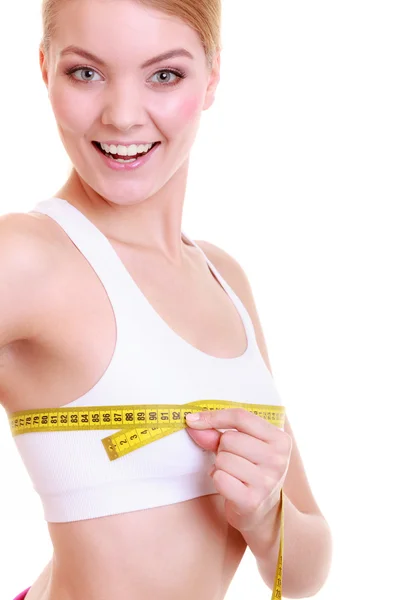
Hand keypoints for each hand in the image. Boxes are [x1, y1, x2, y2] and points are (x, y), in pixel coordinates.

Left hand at [185, 407, 291, 532]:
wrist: (262, 511)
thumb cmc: (250, 471)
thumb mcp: (242, 447)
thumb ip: (217, 433)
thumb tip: (193, 423)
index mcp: (280, 439)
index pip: (241, 417)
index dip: (214, 416)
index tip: (192, 419)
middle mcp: (278, 459)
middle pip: (230, 439)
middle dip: (222, 448)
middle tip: (233, 460)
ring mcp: (267, 481)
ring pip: (223, 458)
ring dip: (220, 466)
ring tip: (232, 474)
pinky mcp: (252, 501)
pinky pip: (220, 478)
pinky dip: (218, 480)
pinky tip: (229, 486)